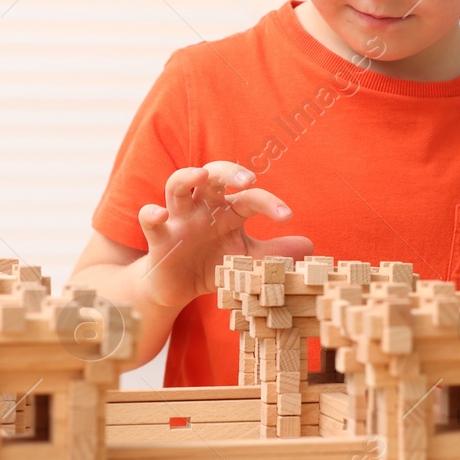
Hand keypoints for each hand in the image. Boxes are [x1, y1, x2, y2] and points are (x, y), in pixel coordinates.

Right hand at [135, 161, 313, 309]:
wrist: (177, 289)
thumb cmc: (213, 265)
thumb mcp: (246, 261)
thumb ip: (274, 253)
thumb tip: (309, 246)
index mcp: (227, 210)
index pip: (250, 198)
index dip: (269, 204)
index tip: (287, 216)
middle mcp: (203, 207)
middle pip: (214, 174)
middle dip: (230, 170)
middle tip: (248, 179)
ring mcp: (178, 218)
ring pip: (177, 184)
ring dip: (188, 176)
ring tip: (202, 175)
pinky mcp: (158, 236)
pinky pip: (150, 218)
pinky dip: (151, 213)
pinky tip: (159, 214)